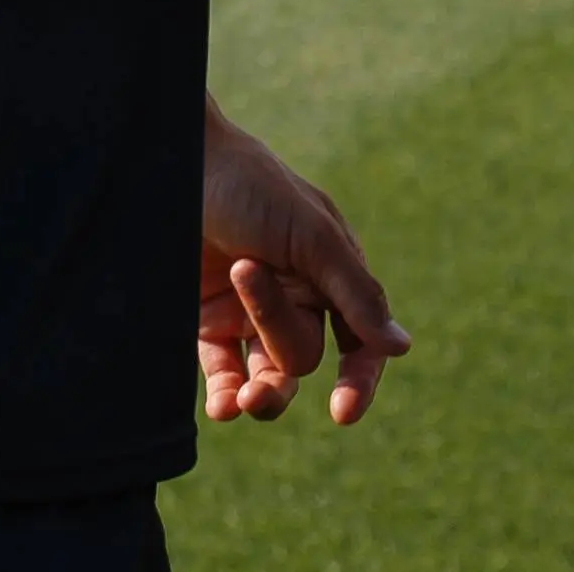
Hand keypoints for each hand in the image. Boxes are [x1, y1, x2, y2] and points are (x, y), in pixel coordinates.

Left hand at [198, 99, 409, 426]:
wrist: (173, 162)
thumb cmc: (250, 185)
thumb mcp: (311, 234)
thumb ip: (355, 293)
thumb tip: (401, 348)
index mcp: (330, 272)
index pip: (358, 339)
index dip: (359, 377)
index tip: (343, 412)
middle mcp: (294, 297)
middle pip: (303, 353)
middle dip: (280, 330)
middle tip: (244, 272)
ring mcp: (247, 313)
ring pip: (269, 376)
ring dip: (263, 394)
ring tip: (244, 400)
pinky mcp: (205, 322)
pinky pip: (223, 374)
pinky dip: (226, 395)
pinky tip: (224, 407)